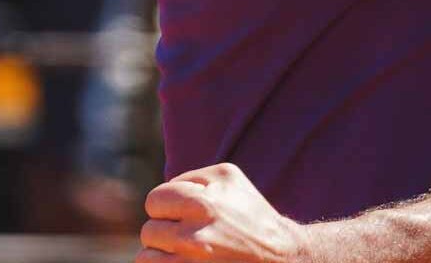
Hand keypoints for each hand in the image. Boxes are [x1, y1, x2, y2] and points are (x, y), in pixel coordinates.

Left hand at [139, 163, 308, 262]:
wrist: (283, 258)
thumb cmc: (252, 215)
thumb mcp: (229, 179)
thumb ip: (190, 177)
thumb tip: (162, 192)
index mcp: (204, 203)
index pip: (154, 201)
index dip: (166, 207)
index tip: (182, 214)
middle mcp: (197, 236)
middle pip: (149, 231)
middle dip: (164, 232)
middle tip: (188, 236)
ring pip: (147, 258)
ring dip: (163, 255)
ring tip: (187, 253)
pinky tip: (185, 262)